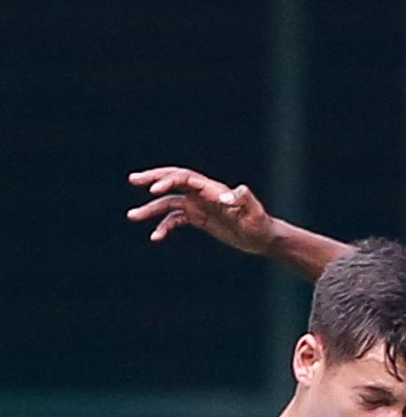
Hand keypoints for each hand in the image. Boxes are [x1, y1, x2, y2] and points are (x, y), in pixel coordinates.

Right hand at [127, 166, 275, 253]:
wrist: (263, 238)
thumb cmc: (261, 224)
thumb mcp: (254, 213)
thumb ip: (244, 200)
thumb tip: (228, 195)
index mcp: (213, 189)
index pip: (185, 178)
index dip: (168, 180)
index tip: (153, 191)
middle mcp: (203, 194)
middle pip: (174, 180)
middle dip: (153, 178)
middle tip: (133, 179)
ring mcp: (200, 206)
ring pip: (169, 202)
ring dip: (151, 208)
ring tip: (132, 215)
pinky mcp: (199, 219)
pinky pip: (176, 219)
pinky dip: (164, 226)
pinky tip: (155, 237)